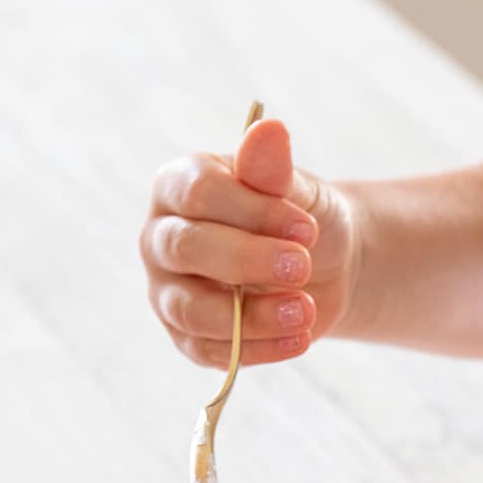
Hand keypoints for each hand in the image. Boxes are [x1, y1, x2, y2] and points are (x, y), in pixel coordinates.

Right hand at [140, 118, 358, 366]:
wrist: (320, 270)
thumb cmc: (297, 220)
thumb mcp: (296, 191)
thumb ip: (273, 170)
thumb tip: (269, 129)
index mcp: (178, 187)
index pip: (199, 193)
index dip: (253, 211)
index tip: (307, 228)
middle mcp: (161, 238)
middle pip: (186, 249)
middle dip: (247, 261)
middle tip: (302, 266)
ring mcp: (168, 291)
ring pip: (192, 309)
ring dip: (253, 316)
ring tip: (306, 310)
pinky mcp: (187, 337)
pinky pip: (212, 352)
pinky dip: (258, 349)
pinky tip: (300, 339)